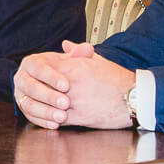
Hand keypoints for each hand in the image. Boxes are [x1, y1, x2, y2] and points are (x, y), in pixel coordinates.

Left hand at [14, 40, 134, 129]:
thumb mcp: (97, 60)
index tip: (35, 76)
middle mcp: (73, 83)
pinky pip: (59, 119)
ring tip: (36, 107)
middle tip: (28, 92)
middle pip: (44, 87)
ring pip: (49, 104)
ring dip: (41, 107)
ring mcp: (76, 100)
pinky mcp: (81, 117)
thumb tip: (65, 44)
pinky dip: (51, 119)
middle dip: (36, 90)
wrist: (135, 97)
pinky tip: (49, 118)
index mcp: (76, 66)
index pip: (47, 67)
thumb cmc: (117, 79)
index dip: (39, 73)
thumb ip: (78, 53)